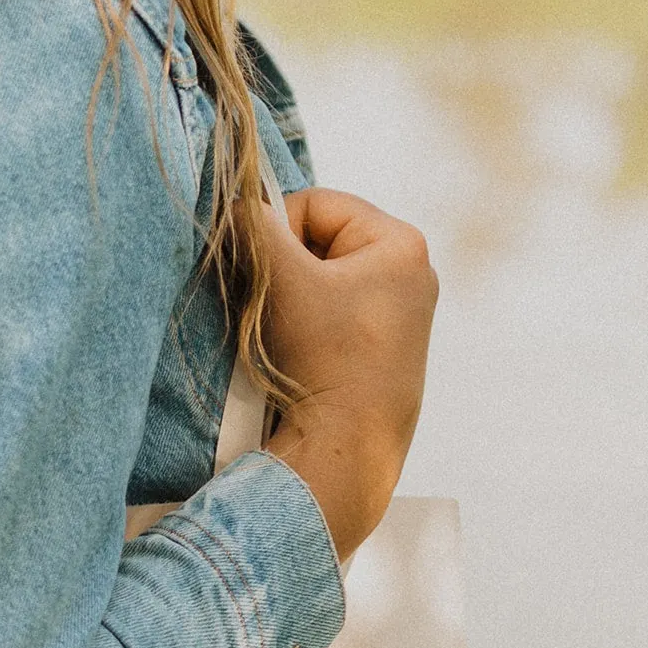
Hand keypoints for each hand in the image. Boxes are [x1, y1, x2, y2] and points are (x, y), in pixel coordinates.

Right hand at [259, 187, 438, 558]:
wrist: (345, 446)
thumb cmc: (323, 357)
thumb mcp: (281, 279)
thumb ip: (254, 229)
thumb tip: (235, 201)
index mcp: (400, 243)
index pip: (316, 204)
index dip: (275, 230)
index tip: (257, 269)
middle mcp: (412, 274)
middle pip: (320, 242)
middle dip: (285, 267)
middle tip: (268, 303)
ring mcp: (402, 316)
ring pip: (322, 281)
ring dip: (291, 298)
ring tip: (280, 332)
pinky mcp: (386, 352)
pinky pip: (333, 317)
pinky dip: (306, 327)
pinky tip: (297, 355)